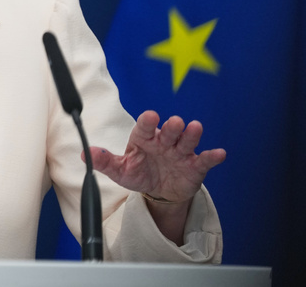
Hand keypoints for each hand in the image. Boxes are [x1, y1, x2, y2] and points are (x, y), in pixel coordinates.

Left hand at [88, 110, 224, 204]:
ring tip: (195, 127)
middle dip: (171, 127)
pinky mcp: (195, 166)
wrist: (160, 190)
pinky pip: (205, 160)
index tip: (150, 116)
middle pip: (169, 131)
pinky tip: (220, 153)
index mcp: (144, 139)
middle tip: (174, 122)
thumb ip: (106, 162)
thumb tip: (85, 154)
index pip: (145, 127)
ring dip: (192, 134)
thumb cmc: (139, 172)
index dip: (147, 122)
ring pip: (187, 140)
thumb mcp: (121, 170)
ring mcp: (181, 152)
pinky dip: (212, 156)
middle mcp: (164, 142)